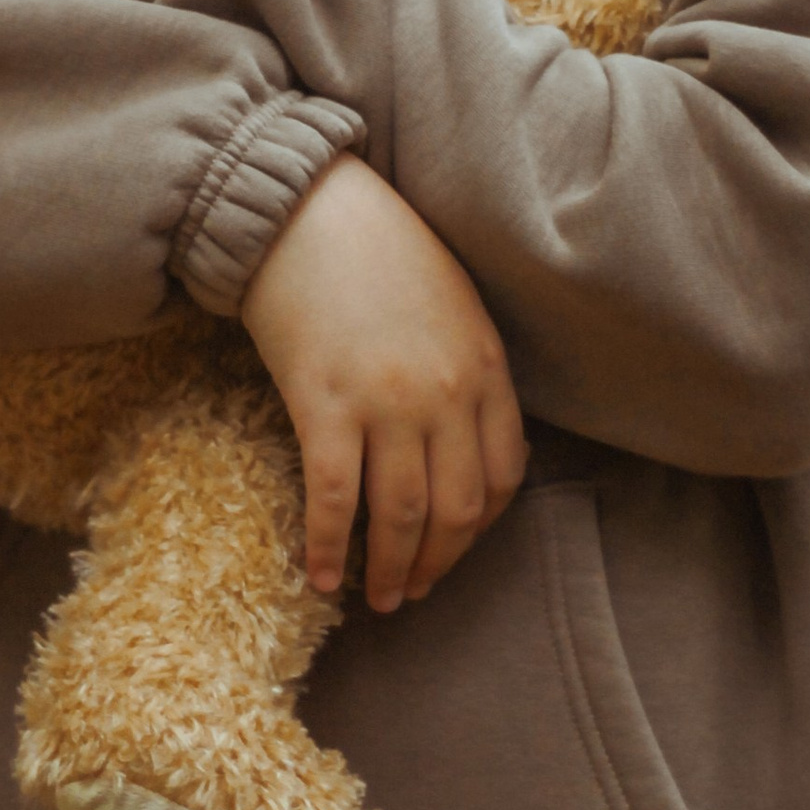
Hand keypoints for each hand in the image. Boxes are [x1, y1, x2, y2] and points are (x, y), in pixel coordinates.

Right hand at [240, 156, 526, 612]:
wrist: (306, 209)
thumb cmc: (376, 250)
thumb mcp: (453, 304)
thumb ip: (468, 370)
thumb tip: (462, 438)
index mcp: (485, 367)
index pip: (503, 476)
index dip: (480, 528)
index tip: (455, 548)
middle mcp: (447, 393)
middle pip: (458, 509)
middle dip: (439, 564)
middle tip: (413, 592)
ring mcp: (388, 402)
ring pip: (402, 516)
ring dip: (392, 570)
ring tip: (377, 599)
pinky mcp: (325, 405)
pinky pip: (335, 499)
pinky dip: (331, 548)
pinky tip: (322, 579)